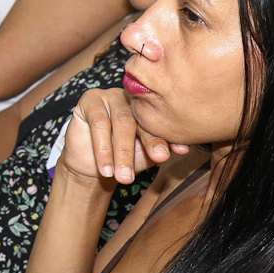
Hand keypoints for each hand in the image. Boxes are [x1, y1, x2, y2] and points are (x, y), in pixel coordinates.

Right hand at [60, 88, 189, 186]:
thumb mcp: (144, 155)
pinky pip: (98, 121)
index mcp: (147, 107)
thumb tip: (184, 149)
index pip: (156, 121)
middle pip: (139, 120)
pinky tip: (106, 168)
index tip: (166, 157)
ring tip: (123, 177)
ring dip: (122, 152)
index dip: (162, 139)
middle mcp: (130, 97)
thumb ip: (160, 148)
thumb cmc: (122, 158)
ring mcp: (109, 95)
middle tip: (150, 165)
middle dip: (146, 145)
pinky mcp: (89, 99)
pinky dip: (103, 147)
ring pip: (120, 121)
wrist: (91, 166)